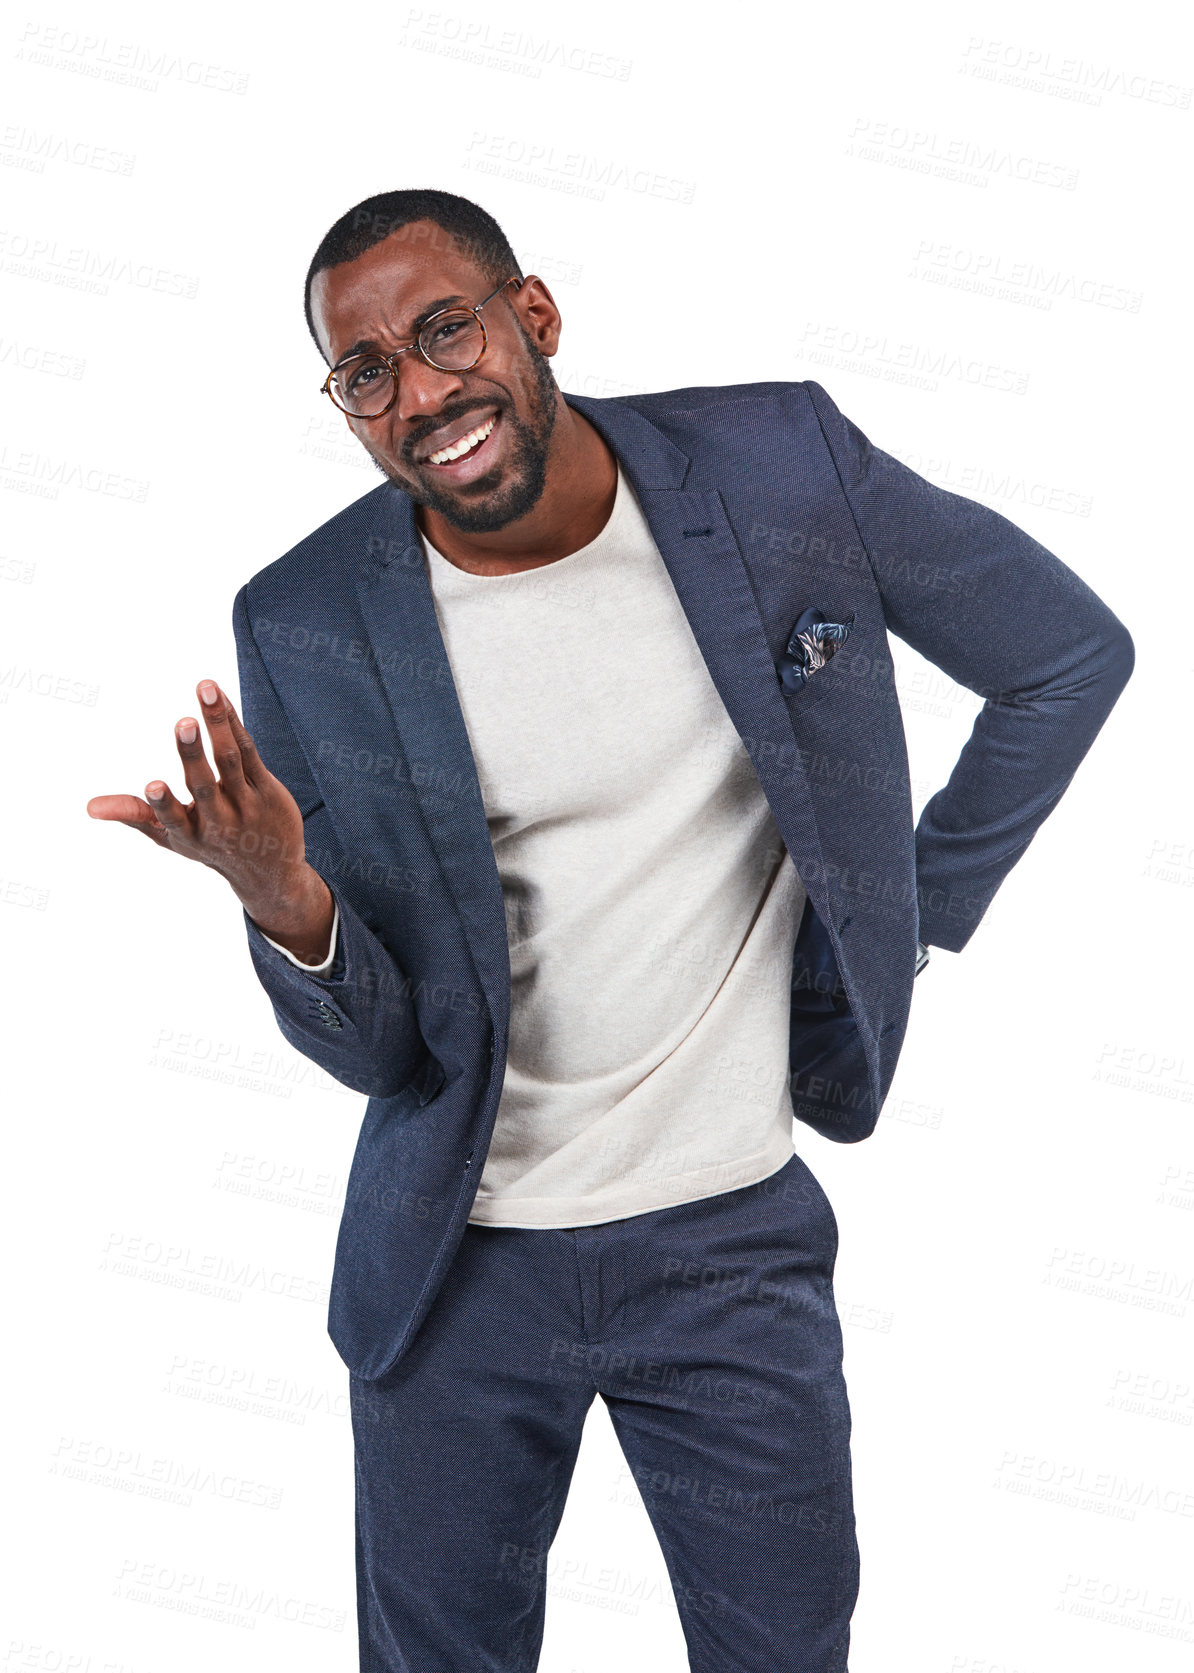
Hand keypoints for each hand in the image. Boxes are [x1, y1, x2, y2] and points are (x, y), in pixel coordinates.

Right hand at [87, 678, 332, 962]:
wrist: (271, 872)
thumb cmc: (211, 847)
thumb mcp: (172, 838)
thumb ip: (134, 816)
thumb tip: (89, 807)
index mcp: (189, 834)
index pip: (173, 819)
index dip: (163, 804)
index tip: (153, 786)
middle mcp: (219, 822)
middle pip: (204, 785)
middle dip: (191, 754)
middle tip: (184, 724)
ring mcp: (246, 805)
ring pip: (231, 760)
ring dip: (218, 724)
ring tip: (206, 690)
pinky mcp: (268, 790)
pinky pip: (250, 753)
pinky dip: (234, 725)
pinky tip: (220, 700)